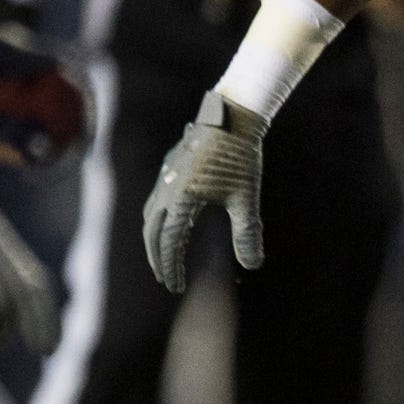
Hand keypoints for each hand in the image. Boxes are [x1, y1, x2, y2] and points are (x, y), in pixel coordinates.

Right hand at [143, 88, 266, 291]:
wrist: (231, 116)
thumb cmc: (241, 157)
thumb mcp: (246, 198)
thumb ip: (247, 232)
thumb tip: (253, 266)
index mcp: (181, 199)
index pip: (170, 243)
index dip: (172, 268)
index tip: (177, 287)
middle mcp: (166, 189)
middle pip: (152, 233)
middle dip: (158, 259)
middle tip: (168, 280)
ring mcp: (165, 177)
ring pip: (150, 216)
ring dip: (155, 240)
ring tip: (165, 258)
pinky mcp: (168, 168)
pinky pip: (155, 200)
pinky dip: (158, 220)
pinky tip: (170, 225)